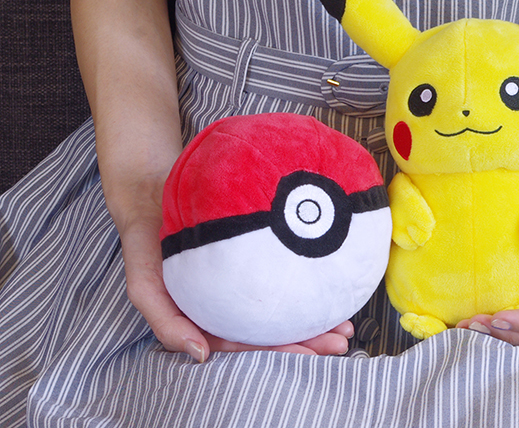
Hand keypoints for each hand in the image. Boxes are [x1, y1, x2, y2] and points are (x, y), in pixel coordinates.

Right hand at [112, 174, 352, 360]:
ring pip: (283, 305)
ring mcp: (242, 279)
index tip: (313, 352)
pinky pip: (283, 272)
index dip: (281, 349)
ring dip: (316, 317)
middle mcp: (228, 302)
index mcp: (207, 316)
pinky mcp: (255, 253)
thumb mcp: (143, 284)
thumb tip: (200, 355)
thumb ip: (166, 322)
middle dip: (309, 339)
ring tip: (346, 324)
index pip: (249, 341)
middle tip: (340, 340)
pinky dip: (308, 282)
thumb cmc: (146, 242)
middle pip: (273, 328)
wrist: (152, 192)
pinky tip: (331, 286)